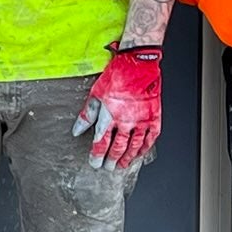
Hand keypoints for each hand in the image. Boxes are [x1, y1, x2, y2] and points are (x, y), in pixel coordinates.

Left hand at [72, 43, 161, 169]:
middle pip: (117, 148)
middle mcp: (126, 121)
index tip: (94, 163)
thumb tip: (77, 130)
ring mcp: (142, 121)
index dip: (97, 155)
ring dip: (127, 158)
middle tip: (107, 167)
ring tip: (122, 165)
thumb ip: (87, 115)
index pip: (101, 143)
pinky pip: (150, 139)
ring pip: (134, 147)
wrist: (139, 63)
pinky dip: (144, 149)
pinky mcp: (154, 118)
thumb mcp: (96, 93)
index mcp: (110, 116)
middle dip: (111, 160)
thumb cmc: (117, 75)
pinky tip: (139, 154)